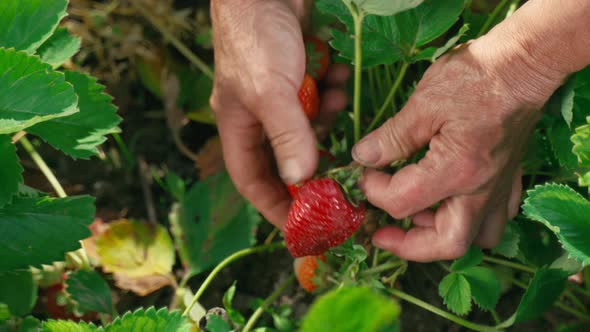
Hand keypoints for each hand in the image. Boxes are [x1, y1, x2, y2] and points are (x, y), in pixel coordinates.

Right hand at [210, 0, 347, 227]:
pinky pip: (323, 97)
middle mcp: (260, 115)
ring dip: (330, 119)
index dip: (276, 205)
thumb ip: (288, 135)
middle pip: (288, 156)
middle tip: (344, 171)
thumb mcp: (270, 91)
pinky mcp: (303, 75)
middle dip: (315, 161)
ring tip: (338, 100)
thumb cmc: (256, 37)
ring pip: (311, 126)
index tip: (304, 224)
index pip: (254, 180)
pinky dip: (335, 92)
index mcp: (239, 126)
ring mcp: (283, 95)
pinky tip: (339, 76)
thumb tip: (302, 179)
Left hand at [352, 35, 566, 261]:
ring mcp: (500, 188)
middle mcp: (481, 190)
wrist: (522, 64)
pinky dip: (470, 220)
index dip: (373, 191)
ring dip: (441, 234)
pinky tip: (450, 201)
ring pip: (477, 238)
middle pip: (447, 244)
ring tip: (416, 213)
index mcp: (456, 171)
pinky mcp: (509, 179)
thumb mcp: (423, 103)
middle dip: (408, 245)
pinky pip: (495, 218)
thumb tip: (362, 157)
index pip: (402, 202)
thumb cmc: (474, 77)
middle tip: (381, 231)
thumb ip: (391, 137)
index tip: (364, 171)